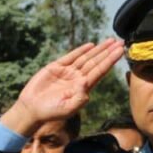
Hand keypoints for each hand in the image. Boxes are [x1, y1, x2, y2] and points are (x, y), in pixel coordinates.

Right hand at [0, 39, 124, 136]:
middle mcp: (77, 78)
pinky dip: (80, 50)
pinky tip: (91, 45)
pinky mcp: (56, 67)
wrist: (31, 109)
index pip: (100, 71)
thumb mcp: (67, 108)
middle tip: (121, 42)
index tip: (120, 51)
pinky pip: (71, 56)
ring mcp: (67, 72)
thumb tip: (86, 83)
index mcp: (83, 88)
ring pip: (86, 58)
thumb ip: (79, 98)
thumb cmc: (50, 112)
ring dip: (98, 49)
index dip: (110, 61)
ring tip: (110, 41)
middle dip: (108, 52)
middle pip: (96, 62)